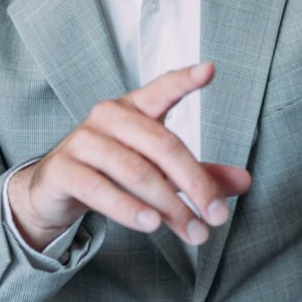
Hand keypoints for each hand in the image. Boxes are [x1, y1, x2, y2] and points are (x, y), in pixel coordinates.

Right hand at [8, 63, 250, 250]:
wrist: (55, 188)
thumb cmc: (114, 170)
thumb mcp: (158, 170)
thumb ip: (198, 174)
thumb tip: (245, 182)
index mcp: (134, 107)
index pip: (162, 88)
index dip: (184, 80)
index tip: (209, 70)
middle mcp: (108, 116)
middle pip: (162, 145)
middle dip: (196, 184)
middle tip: (218, 217)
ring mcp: (83, 140)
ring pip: (136, 171)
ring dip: (169, 206)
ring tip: (193, 231)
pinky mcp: (64, 169)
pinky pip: (100, 189)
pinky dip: (129, 209)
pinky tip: (152, 225)